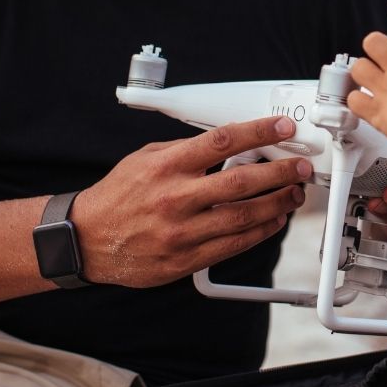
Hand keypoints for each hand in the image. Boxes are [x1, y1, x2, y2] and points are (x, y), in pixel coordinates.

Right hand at [71, 116, 309, 286]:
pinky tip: (273, 221)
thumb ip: (187, 148)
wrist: (87, 239)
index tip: (283, 127)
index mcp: (168, 166)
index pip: (223, 141)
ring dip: (277, 204)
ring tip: (294, 194)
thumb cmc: (118, 196)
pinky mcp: (185, 259)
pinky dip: (260, 233)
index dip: (259, 132)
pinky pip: (233, 245)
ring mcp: (182, 231)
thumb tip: (229, 140)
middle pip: (241, 182)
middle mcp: (176, 198)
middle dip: (280, 172)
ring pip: (243, 217)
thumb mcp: (146, 156)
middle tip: (299, 167)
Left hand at [348, 1, 386, 143]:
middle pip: (376, 43)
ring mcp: (386, 90)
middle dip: (375, 41)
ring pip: (360, 68)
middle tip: (379, 47)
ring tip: (368, 72)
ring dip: (362, 69)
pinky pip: (356, 101)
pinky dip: (357, 100)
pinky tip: (363, 100)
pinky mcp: (377, 112)